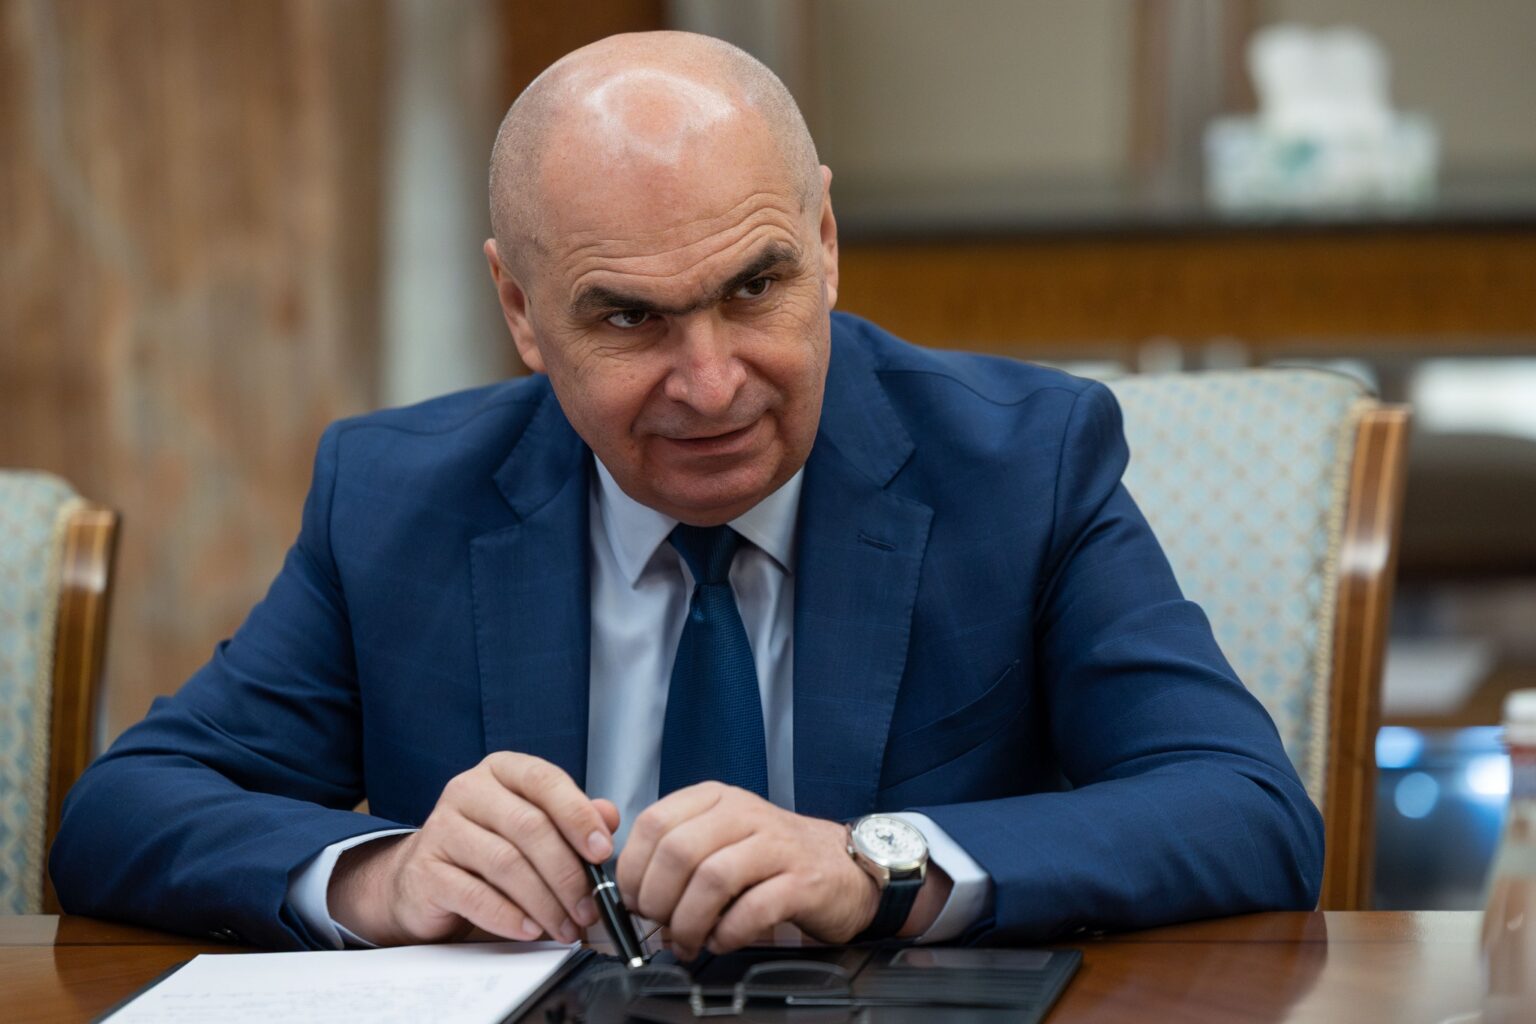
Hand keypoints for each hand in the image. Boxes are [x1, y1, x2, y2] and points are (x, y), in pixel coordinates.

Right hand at [328, 753, 618, 945]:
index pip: (545, 781)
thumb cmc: (489, 847)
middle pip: (529, 827)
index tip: (603, 851)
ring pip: (506, 863)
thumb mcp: (535, 825)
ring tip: (566, 926)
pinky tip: (531, 930)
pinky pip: (475, 895)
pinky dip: (510, 917)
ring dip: (545, 902)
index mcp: (502, 770)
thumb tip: (608, 817)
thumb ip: (573, 819)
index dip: (578, 816)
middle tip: (589, 907)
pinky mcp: (426, 871)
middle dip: (567, 873)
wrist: (425, 879)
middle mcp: (468, 790)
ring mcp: (442, 829)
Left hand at [615, 783, 881, 959]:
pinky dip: (728, 933)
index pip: (654, 821)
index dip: (633, 868)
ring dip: (689, 921)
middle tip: (659, 925)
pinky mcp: (802, 881)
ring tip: (688, 941)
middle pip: (678, 852)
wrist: (845, 867)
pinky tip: (723, 940)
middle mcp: (745, 813)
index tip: (632, 899)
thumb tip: (630, 891)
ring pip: (712, 878)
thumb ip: (678, 852)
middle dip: (658, 900)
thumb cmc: (774, 858)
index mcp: (717, 799)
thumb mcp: (722, 837)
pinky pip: (753, 908)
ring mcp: (777, 845)